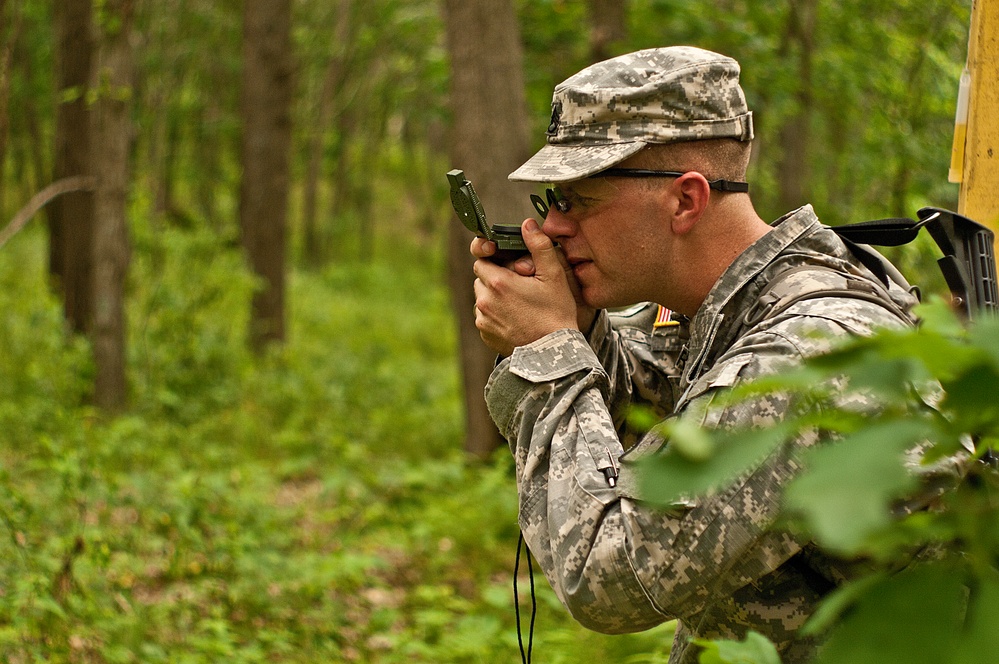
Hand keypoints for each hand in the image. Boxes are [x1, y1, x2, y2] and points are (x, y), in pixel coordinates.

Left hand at [470, 229, 596, 332]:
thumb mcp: (553, 276)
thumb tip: (528, 224)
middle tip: (518, 284)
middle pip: (481, 280)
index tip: (500, 261)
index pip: (480, 260)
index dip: (491, 258)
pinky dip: (495, 316)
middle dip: (495, 278)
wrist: (553, 353)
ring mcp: (483, 320)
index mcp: (498, 283)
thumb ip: (539, 246)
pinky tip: (515, 318)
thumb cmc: (556, 313)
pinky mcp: (485, 335)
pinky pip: (484, 318)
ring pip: (482, 299)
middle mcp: (485, 301)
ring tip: (517, 303)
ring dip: (494, 297)